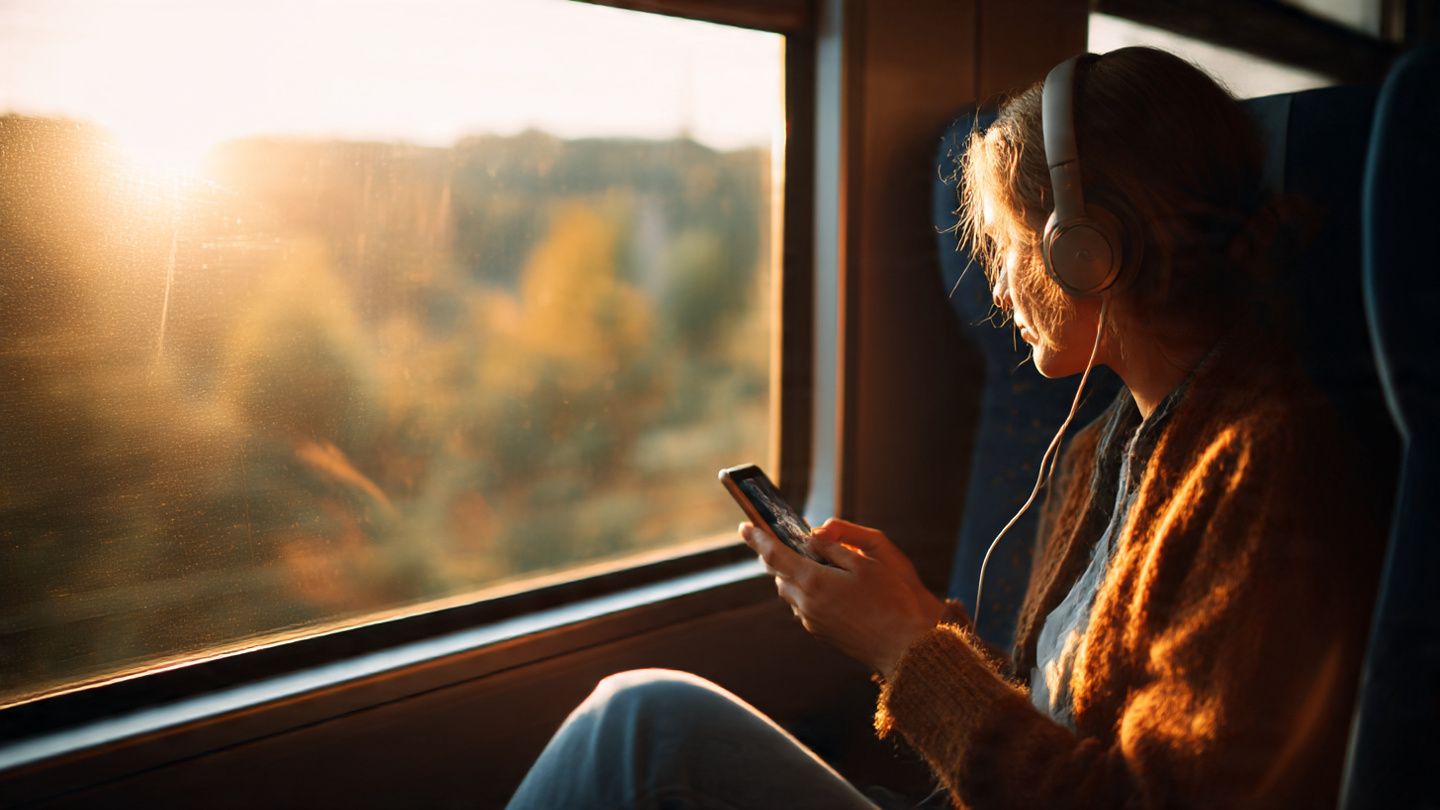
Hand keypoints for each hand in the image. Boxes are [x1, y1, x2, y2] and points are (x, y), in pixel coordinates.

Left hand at [739, 519, 943, 678]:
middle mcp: (806, 604)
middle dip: (778, 556)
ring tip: (812, 563)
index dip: (758, 538)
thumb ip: (837, 543)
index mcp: (814, 581)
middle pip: (779, 575)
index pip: (774, 554)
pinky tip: (829, 587)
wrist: (907, 649)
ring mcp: (813, 622)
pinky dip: (808, 592)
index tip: (745, 526)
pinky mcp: (822, 634)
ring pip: (791, 593)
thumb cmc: (894, 599)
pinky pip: (804, 608)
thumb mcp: (870, 559)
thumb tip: (815, 536)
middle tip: (783, 540)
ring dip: (794, 576)